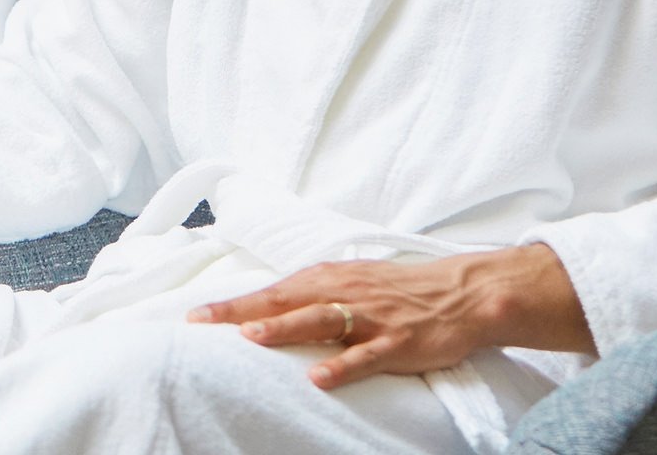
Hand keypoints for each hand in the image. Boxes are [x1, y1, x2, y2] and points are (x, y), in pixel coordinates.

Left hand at [186, 244, 591, 388]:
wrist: (462, 292)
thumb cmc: (399, 289)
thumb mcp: (349, 282)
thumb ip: (310, 295)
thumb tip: (265, 310)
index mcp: (328, 278)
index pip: (270, 291)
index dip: (232, 304)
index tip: (194, 315)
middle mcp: (343, 293)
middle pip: (283, 302)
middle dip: (240, 313)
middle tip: (202, 323)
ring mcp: (370, 318)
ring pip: (319, 322)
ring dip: (284, 329)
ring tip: (251, 338)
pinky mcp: (397, 343)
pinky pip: (365, 356)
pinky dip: (342, 366)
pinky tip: (319, 378)